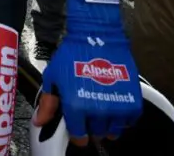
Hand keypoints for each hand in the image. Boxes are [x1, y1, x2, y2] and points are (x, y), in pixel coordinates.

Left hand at [34, 0, 141, 144]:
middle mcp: (98, 112)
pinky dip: (123, 119)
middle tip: (89, 116)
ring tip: (103, 114)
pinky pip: (130, 121)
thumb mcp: (54, 77)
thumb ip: (48, 103)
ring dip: (108, 126)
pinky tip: (116, 108)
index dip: (77, 134)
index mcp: (76, 108)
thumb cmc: (71, 54)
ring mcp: (117, 107)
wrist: (97, 36)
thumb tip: (40, 122)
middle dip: (92, 128)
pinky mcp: (133, 100)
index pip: (79, 136)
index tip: (78, 127)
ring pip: (113, 131)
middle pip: (97, 134)